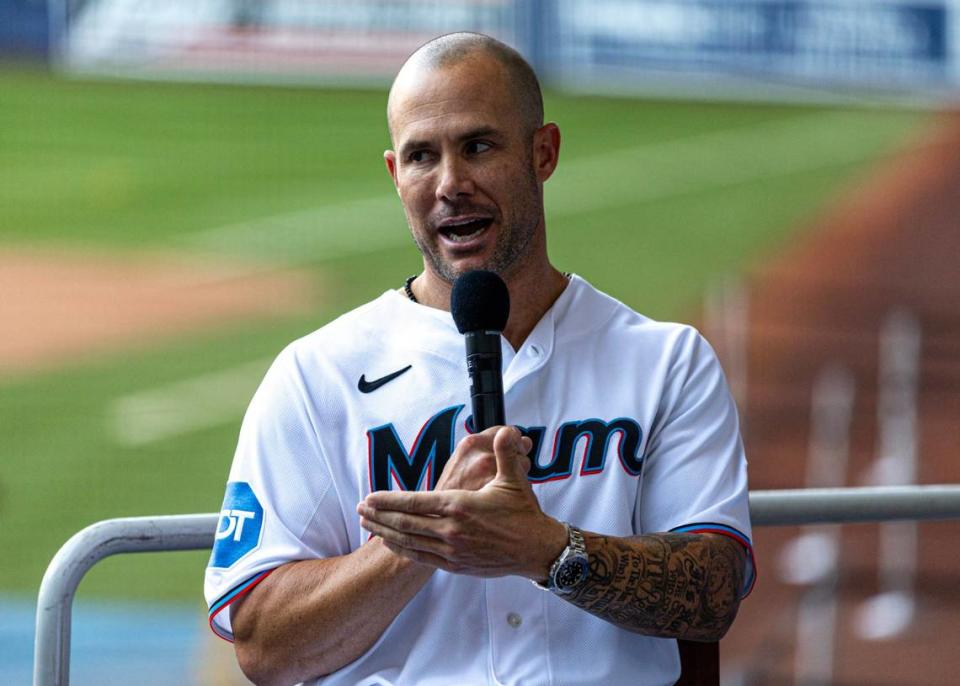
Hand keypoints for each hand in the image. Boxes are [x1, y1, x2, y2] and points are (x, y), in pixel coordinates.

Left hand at [358, 426, 567, 578]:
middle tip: (359, 509)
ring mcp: (452, 551)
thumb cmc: (523, 514)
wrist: (536, 550)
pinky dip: (404, 549)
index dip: (388, 500)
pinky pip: (422, 557)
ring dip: (385, 532)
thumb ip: (504, 452)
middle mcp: (451, 531)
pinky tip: (393, 543)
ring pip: (409, 541)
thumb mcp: (514, 479)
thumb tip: (506, 429)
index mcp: (460, 506)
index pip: (414, 503)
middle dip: (379, 516)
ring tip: (368, 525)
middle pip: (405, 523)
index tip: (369, 497)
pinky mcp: (457, 565)